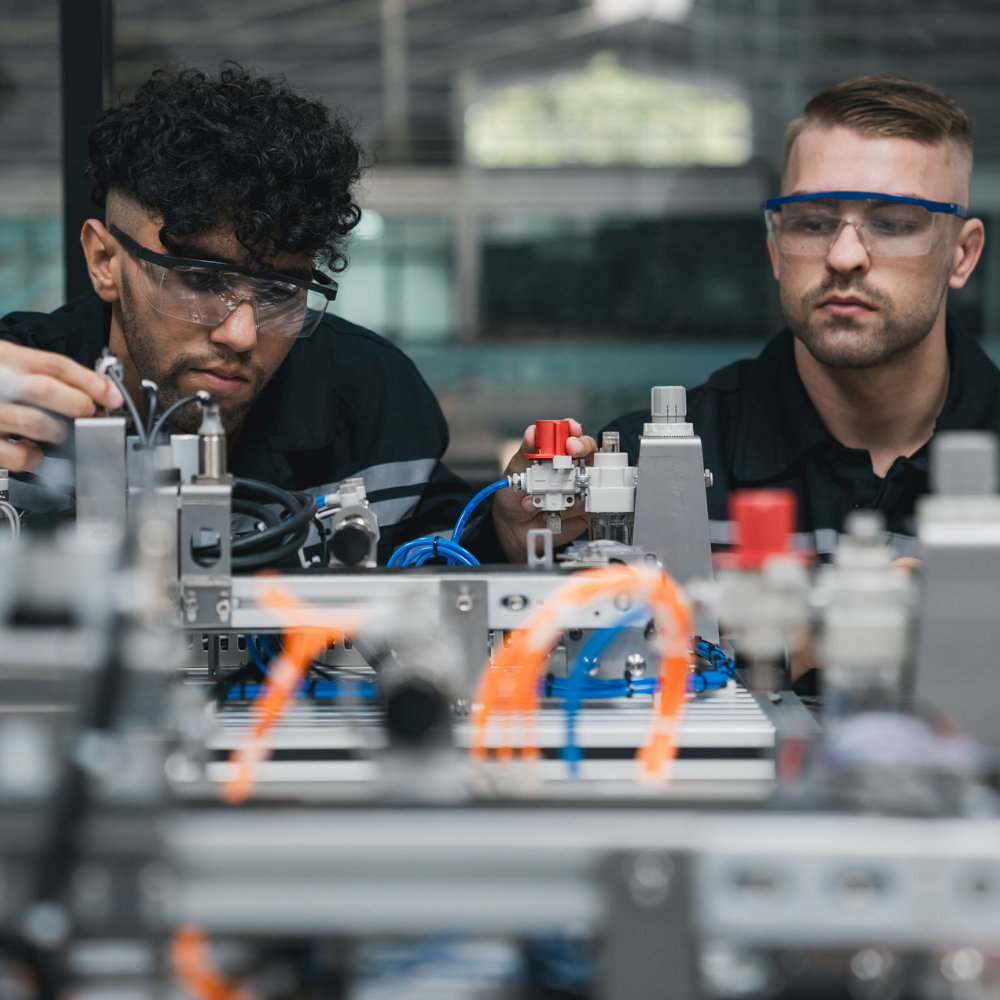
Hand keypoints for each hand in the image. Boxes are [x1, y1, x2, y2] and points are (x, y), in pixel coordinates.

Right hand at [0, 341, 123, 471]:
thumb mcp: (5, 364)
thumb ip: (41, 373)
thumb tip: (95, 391)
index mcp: (2, 357)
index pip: (55, 365)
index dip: (90, 381)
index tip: (113, 396)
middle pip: (48, 391)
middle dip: (79, 405)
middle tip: (87, 413)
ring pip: (38, 424)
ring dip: (59, 432)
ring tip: (57, 432)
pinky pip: (20, 457)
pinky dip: (35, 457)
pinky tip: (31, 450)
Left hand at [492, 418, 597, 562]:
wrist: (511, 528)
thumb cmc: (514, 497)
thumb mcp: (515, 472)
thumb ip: (526, 453)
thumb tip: (532, 432)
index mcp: (555, 454)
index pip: (571, 436)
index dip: (573, 431)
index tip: (570, 431)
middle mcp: (571, 469)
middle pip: (589, 453)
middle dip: (582, 449)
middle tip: (572, 451)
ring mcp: (580, 489)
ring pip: (588, 479)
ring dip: (564, 487)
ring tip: (539, 496)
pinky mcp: (584, 510)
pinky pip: (584, 505)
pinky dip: (567, 508)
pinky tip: (550, 512)